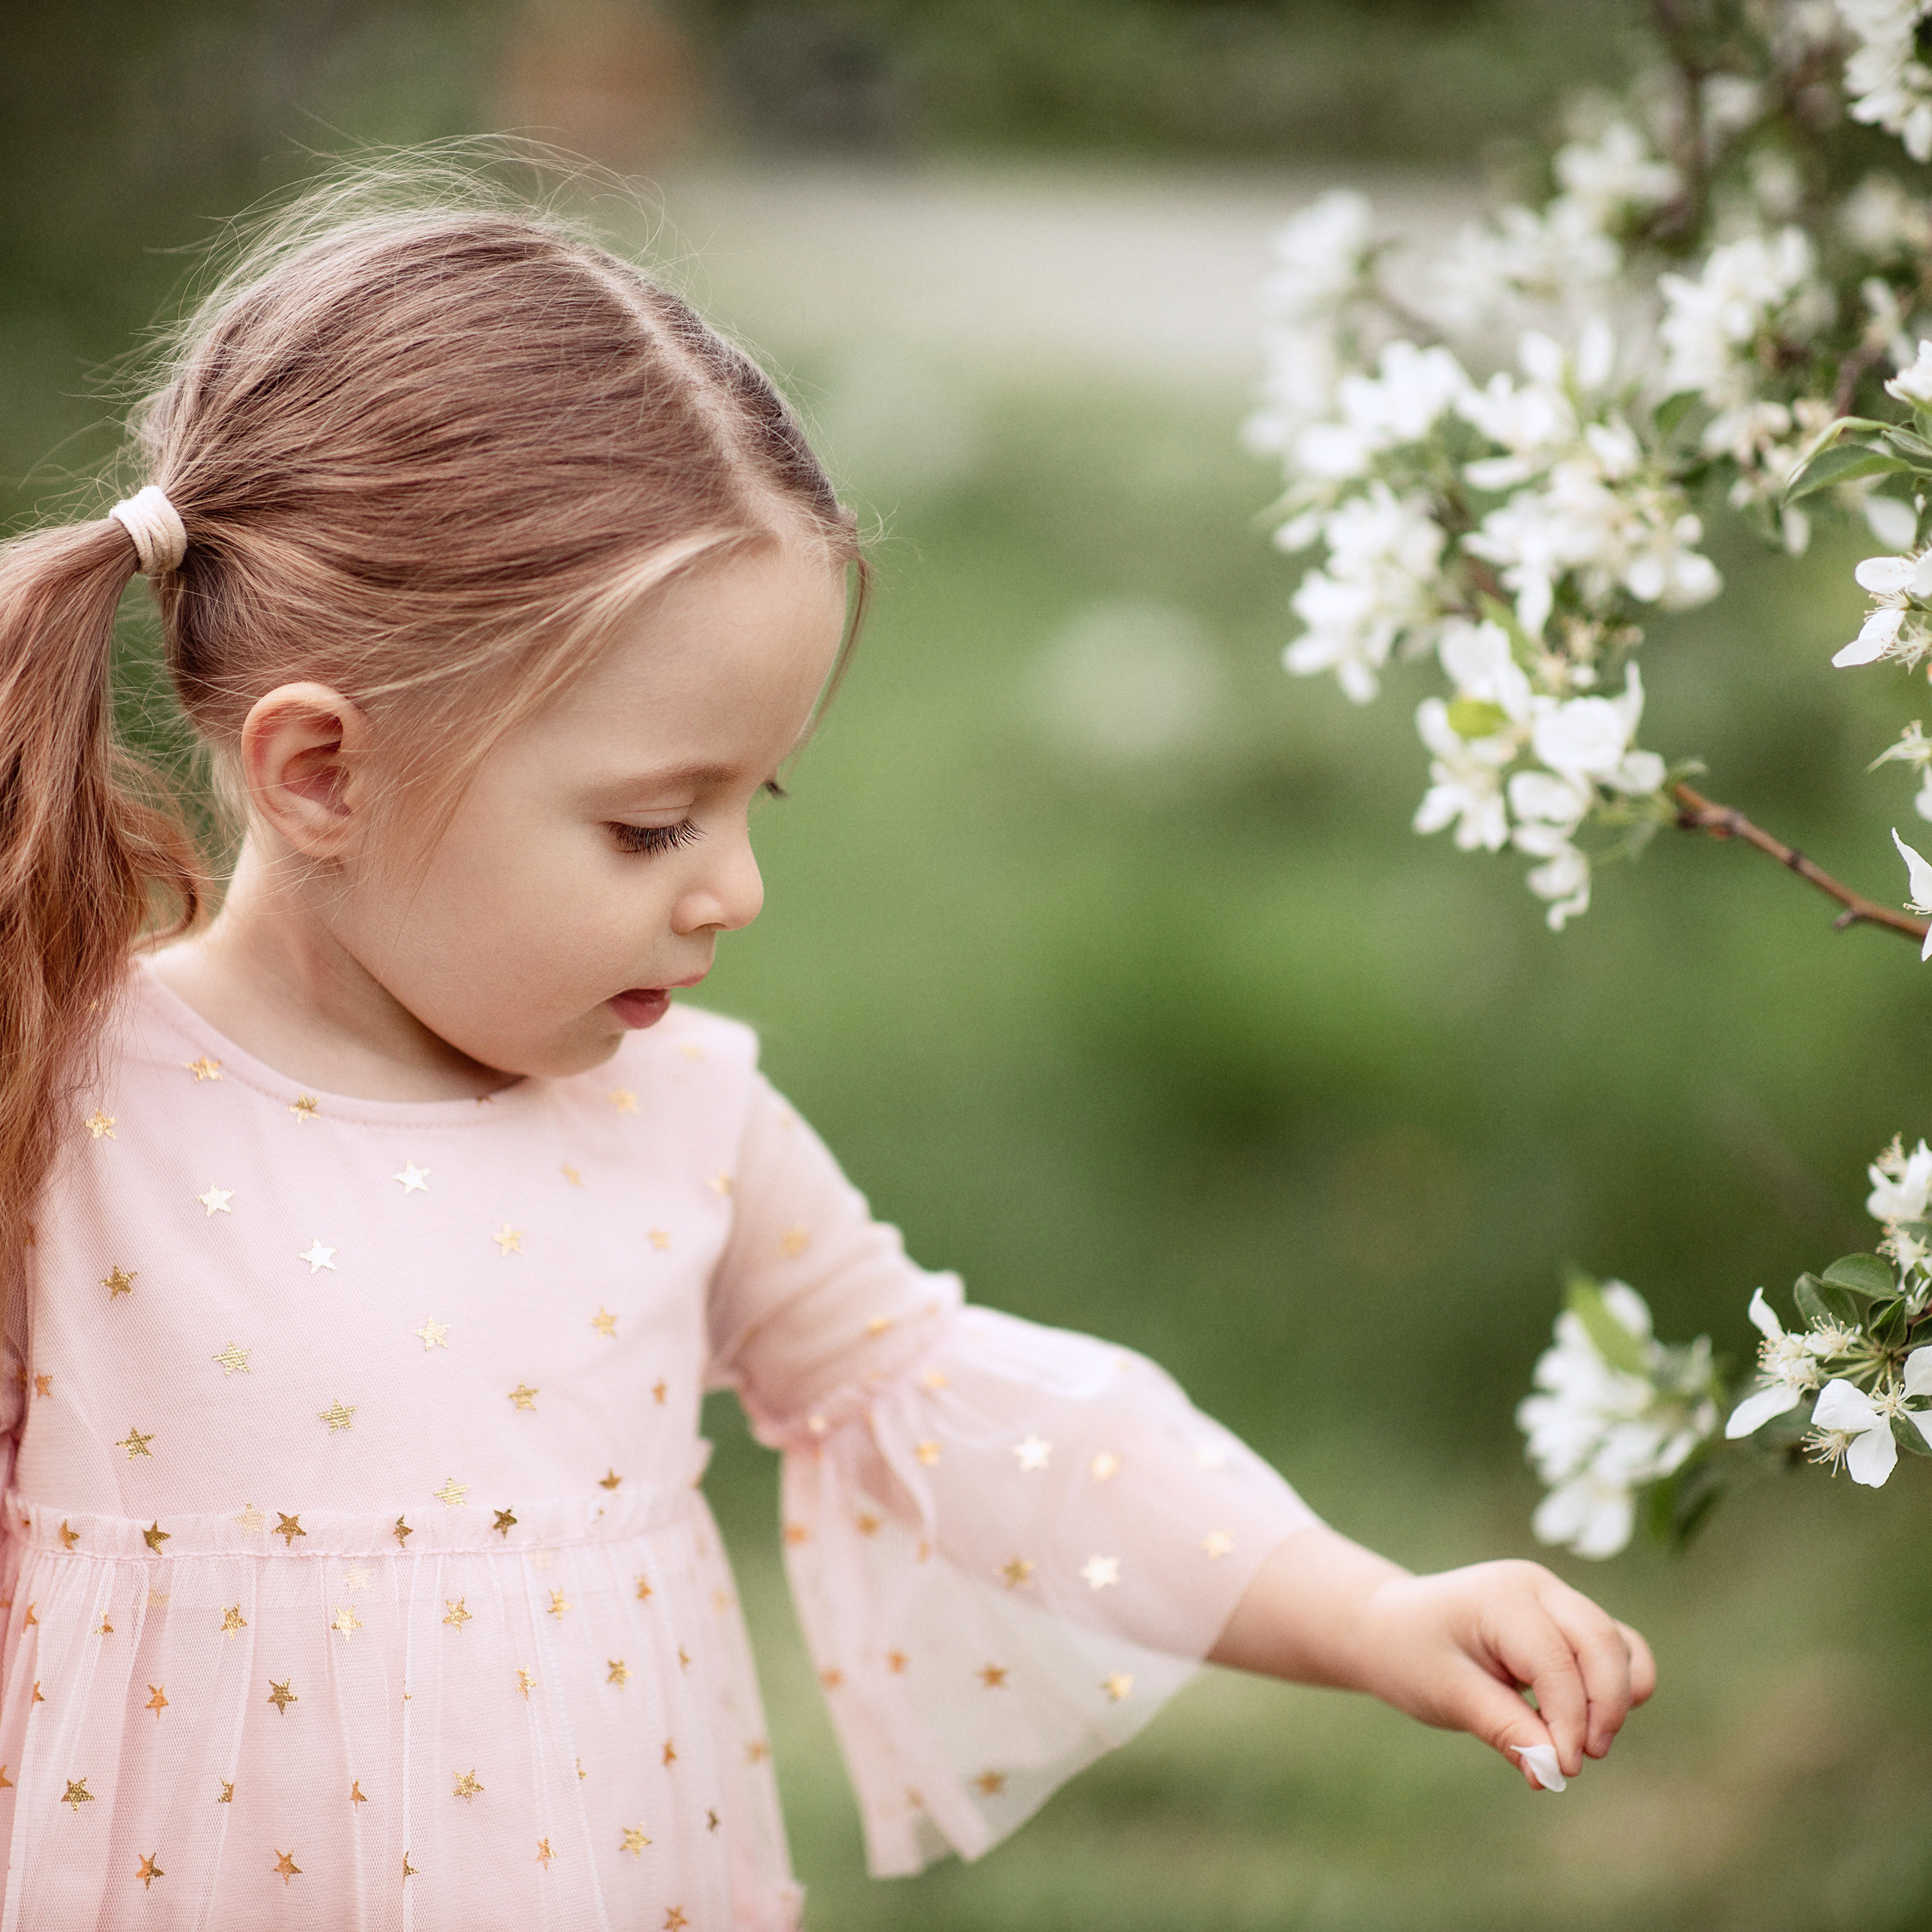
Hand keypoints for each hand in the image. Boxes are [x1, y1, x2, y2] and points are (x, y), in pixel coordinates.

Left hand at [1352, 1559, 1655, 1787]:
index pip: (1556, 1663)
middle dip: (1604, 1708)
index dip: (1568, 1722)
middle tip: (1577, 1761)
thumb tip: (1553, 1774)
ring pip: (1617, 1644)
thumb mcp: (1449, 1695)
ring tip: (1582, 1745)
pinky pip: (1615, 1647)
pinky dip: (1616, 1685)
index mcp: (1502, 1596)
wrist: (1393, 1628)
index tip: (1561, 1771)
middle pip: (1602, 1642)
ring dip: (1614, 1698)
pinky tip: (1587, 1723)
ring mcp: (1557, 1598)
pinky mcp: (1567, 1621)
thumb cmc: (1414, 1656)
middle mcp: (1538, 1587)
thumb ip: (1505, 1730)